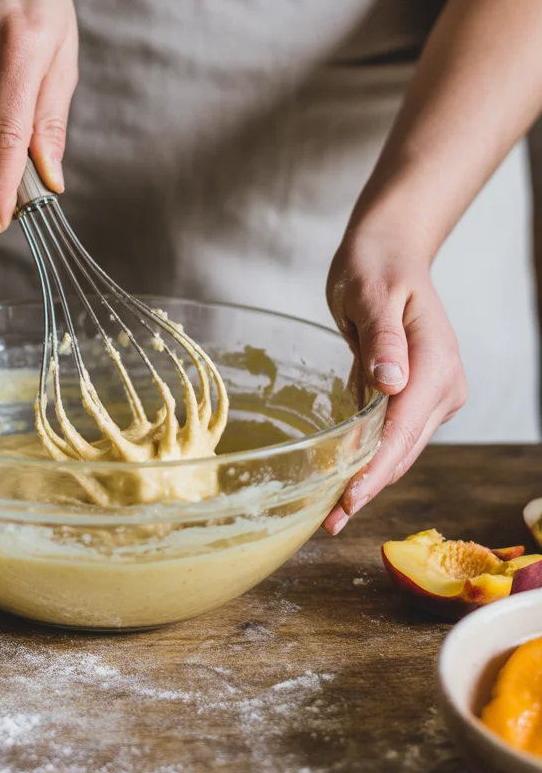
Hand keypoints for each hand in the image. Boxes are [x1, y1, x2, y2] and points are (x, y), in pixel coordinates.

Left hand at [322, 234, 467, 533]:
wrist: (391, 251)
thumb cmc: (376, 265)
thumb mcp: (370, 293)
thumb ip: (381, 339)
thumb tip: (391, 383)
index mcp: (436, 363)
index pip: (404, 430)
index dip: (375, 470)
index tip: (348, 501)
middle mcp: (443, 385)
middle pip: (404, 450)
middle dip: (368, 487)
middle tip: (327, 521)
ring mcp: (435, 394)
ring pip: (400, 449)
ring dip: (368, 478)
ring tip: (330, 511)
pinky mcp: (418, 397)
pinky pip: (394, 436)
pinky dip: (370, 458)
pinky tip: (343, 478)